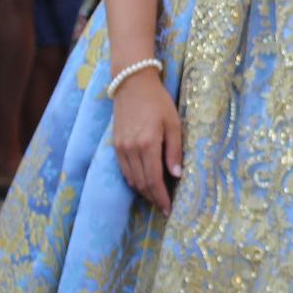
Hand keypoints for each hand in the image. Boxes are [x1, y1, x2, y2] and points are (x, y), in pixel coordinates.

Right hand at [111, 76, 182, 211]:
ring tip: (156, 197)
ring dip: (143, 191)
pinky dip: (134, 180)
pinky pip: (124, 170)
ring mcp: (121, 148)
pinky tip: (143, 182)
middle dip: (153, 198)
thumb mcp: (174, 123)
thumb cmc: (158, 101)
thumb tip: (176, 175)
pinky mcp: (115, 145)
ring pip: (131, 179)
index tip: (169, 209)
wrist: (132, 83)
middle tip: (164, 206)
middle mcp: (131, 150)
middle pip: (142, 183)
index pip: (154, 180)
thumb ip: (174, 150)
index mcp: (148, 145)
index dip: (161, 198)